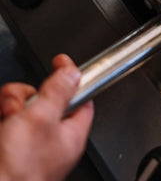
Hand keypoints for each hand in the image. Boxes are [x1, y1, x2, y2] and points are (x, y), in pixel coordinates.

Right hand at [0, 54, 93, 180]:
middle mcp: (53, 138)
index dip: (72, 77)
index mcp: (71, 134)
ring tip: (7, 114)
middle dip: (31, 94)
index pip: (81, 97)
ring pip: (26, 106)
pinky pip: (10, 118)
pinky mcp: (11, 145)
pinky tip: (0, 120)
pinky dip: (3, 113)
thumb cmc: (18, 171)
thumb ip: (59, 92)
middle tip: (22, 103)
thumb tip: (73, 73)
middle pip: (48, 98)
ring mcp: (30, 142)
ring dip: (13, 103)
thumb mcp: (42, 119)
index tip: (61, 61)